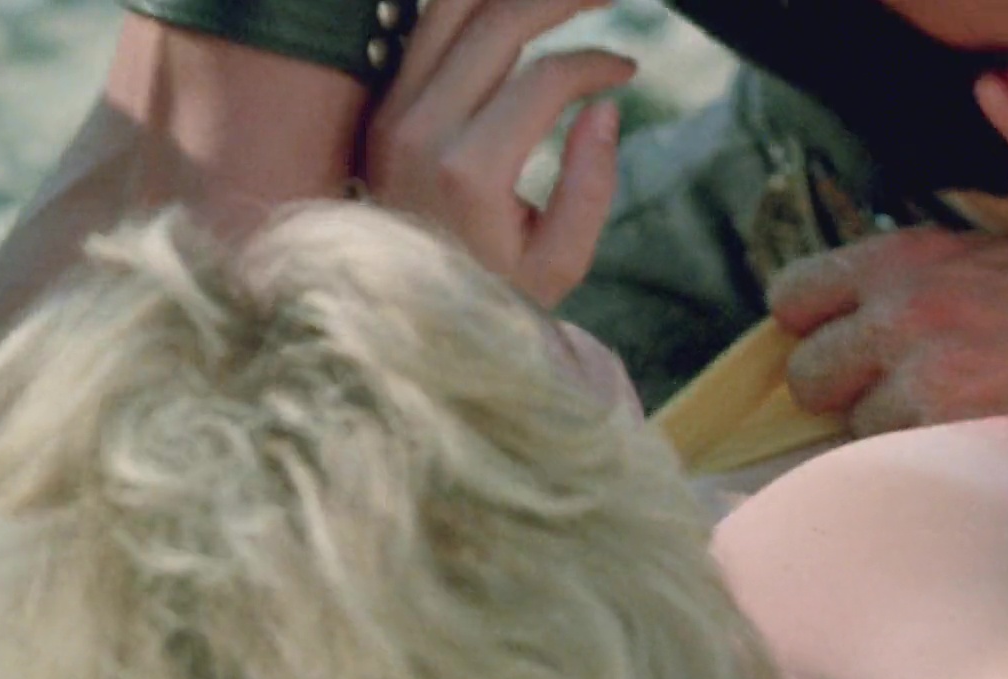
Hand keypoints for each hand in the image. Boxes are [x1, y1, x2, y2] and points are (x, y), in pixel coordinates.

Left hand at [363, 0, 632, 306]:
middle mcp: (420, 130)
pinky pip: (424, 28)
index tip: (626, 72)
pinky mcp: (381, 108)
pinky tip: (515, 7)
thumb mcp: (557, 266)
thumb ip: (590, 189)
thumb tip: (606, 108)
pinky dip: (472, 6)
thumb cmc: (487, 297)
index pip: (545, 78)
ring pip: (450, 6)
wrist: (395, 318)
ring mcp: (392, 113)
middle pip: (498, 19)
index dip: (595, 63)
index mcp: (468, 171)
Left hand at [768, 227, 1007, 474]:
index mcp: (903, 259)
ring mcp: (925, 380)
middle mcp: (902, 315)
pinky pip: (901, 466)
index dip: (808, 328)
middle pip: (807, 376)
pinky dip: (926, 466)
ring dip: (889, 436)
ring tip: (946, 425)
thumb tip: (844, 309)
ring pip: (855, 431)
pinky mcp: (956, 438)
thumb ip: (911, 276)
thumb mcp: (987, 252)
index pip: (793, 298)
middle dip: (840, 392)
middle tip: (888, 396)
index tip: (833, 345)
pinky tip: (963, 455)